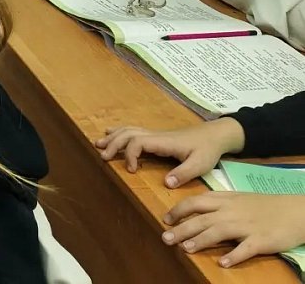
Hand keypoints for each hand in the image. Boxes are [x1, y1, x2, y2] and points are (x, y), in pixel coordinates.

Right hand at [95, 117, 244, 186]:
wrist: (215, 135)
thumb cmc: (207, 150)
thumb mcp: (200, 165)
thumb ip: (183, 173)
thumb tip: (166, 184)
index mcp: (163, 142)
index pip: (137, 142)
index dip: (129, 155)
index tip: (130, 171)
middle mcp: (155, 136)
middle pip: (128, 134)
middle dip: (113, 144)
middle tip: (102, 156)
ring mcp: (155, 134)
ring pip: (129, 130)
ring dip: (113, 137)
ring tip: (99, 144)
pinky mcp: (157, 137)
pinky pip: (134, 131)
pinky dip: (120, 132)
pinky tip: (112, 134)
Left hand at [163, 192, 304, 266]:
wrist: (294, 210)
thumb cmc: (265, 205)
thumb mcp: (238, 198)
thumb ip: (218, 203)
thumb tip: (197, 209)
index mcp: (225, 200)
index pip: (195, 202)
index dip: (178, 210)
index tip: (165, 219)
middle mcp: (232, 211)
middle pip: (201, 218)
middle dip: (181, 228)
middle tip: (165, 238)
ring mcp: (246, 226)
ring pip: (218, 232)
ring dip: (200, 240)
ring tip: (185, 249)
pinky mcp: (261, 240)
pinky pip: (245, 249)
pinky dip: (233, 256)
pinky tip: (222, 263)